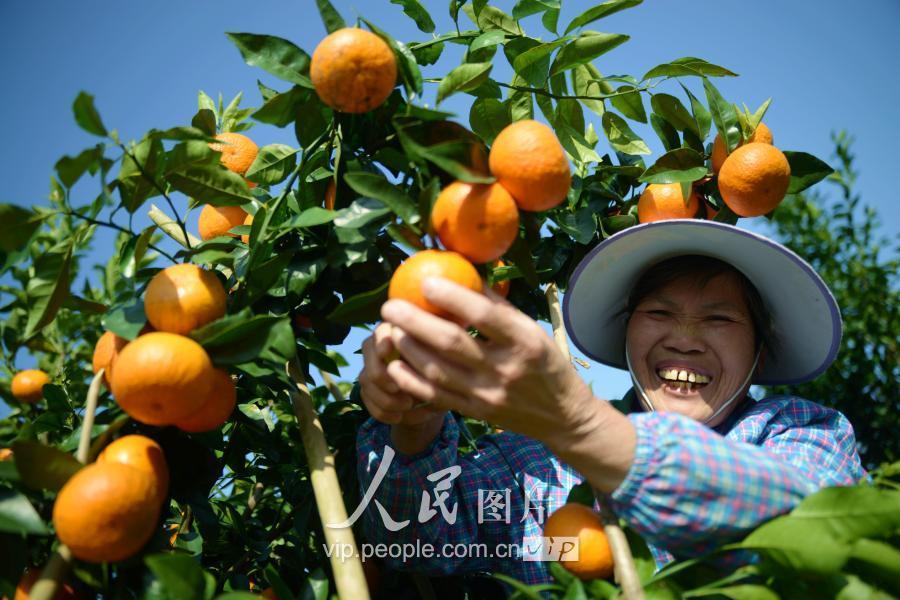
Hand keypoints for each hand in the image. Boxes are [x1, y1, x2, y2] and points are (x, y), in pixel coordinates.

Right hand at [359, 322, 446, 427]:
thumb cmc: (449, 371)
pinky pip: (367, 401)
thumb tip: (431, 352)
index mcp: (401, 332)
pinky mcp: (368, 390)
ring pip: (366, 379)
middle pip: (368, 354)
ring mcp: (371, 368)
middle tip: (403, 387)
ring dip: (386, 397)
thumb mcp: (449, 363)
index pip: (383, 330)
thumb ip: (438, 354)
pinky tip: (401, 417)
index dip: (382, 340)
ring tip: (409, 405)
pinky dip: (384, 412)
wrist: (440, 396)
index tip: (388, 352)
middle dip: (382, 375)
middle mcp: (381, 346)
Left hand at [380, 277, 601, 451]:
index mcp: (524, 341)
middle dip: (415, 322)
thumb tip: (464, 273)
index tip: (425, 281)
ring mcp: (489, 394)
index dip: (452, 297)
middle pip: (452, 343)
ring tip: (391, 330)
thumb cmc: (545, 363)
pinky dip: (412, 381)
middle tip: (390, 306)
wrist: (562, 416)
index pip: (485, 315)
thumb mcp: (532, 330)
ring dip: (409, 349)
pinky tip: (395, 365)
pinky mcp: (476, 413)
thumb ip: (498, 306)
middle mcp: (506, 368)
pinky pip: (437, 397)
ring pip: (439, 371)